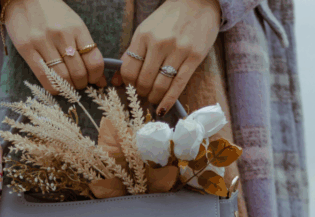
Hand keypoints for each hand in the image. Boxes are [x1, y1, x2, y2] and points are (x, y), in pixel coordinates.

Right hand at [4, 0, 105, 93]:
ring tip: (69, 86)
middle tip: (80, 84)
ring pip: (62, 77)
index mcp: (77, 28)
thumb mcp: (73, 24)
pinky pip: (44, 76)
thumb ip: (84, 47)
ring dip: (69, 88)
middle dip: (82, 84)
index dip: (96, 76)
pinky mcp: (26, 48)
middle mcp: (61, 35)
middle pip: (78, 72)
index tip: (94, 80)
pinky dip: (54, 87)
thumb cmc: (53, 14)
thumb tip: (99, 77)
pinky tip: (57, 88)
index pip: (94, 60)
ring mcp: (42, 42)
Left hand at [118, 0, 221, 115]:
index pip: (129, 69)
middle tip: (143, 94)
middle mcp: (160, 43)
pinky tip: (163, 108)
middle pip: (144, 80)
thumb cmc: (169, 19)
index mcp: (144, 35)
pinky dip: (168, 100)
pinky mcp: (194, 57)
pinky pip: (179, 85)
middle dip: (141, 92)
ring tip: (153, 99)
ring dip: (154, 97)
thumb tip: (117, 81)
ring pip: (160, 85)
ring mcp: (178, 51)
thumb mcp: (146, 30)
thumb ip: (131, 54)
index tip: (130, 88)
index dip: (128, 84)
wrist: (198, 3)